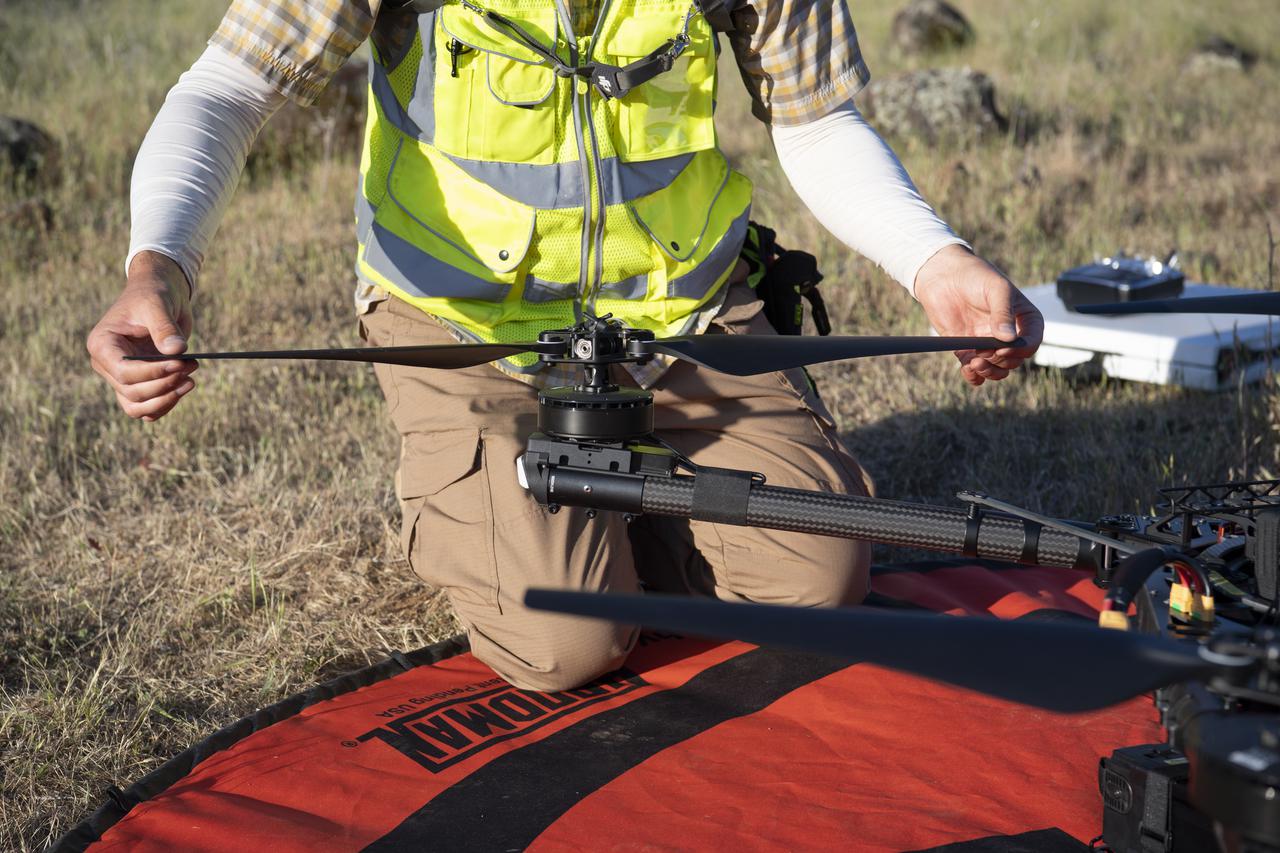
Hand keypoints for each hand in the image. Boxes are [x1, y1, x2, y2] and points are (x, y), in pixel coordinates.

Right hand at [87, 251, 196, 420]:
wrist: (160, 295)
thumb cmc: (153, 295)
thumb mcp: (157, 305)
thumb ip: (164, 327)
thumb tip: (176, 351)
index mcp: (102, 344)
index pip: (123, 372)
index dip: (152, 373)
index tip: (179, 363)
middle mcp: (106, 365)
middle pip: (132, 393)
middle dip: (165, 384)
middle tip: (191, 365)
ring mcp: (121, 377)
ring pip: (137, 407)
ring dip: (167, 398)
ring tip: (190, 379)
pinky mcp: (139, 383)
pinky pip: (148, 408)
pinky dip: (167, 403)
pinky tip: (185, 386)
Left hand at [913, 245, 1043, 385]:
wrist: (943, 276)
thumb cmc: (975, 276)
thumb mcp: (996, 289)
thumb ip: (1003, 313)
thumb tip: (1008, 339)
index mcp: (1023, 318)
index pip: (1032, 341)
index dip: (1022, 350)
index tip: (1004, 347)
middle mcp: (1008, 334)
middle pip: (1014, 360)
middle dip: (1001, 360)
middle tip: (983, 351)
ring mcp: (987, 343)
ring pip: (997, 369)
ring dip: (990, 372)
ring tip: (975, 363)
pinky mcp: (967, 350)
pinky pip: (975, 371)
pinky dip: (974, 376)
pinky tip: (967, 369)